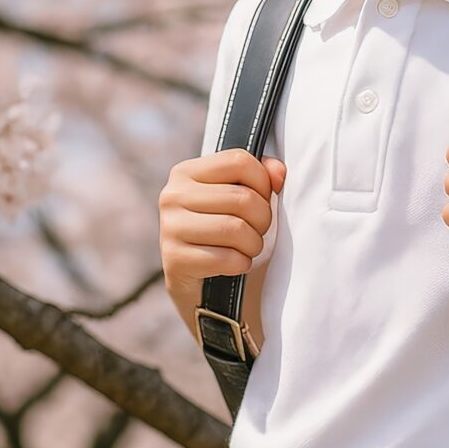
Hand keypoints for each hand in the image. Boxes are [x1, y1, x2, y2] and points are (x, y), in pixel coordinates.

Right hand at [160, 147, 285, 288]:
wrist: (199, 286)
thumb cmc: (223, 233)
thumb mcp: (238, 197)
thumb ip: (261, 176)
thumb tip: (278, 173)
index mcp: (185, 172)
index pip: (239, 161)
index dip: (262, 182)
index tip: (261, 199)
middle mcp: (172, 196)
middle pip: (242, 198)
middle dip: (263, 219)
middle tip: (258, 230)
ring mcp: (170, 228)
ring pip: (236, 228)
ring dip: (254, 244)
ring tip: (248, 247)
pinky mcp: (175, 260)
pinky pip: (227, 258)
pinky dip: (241, 264)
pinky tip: (235, 264)